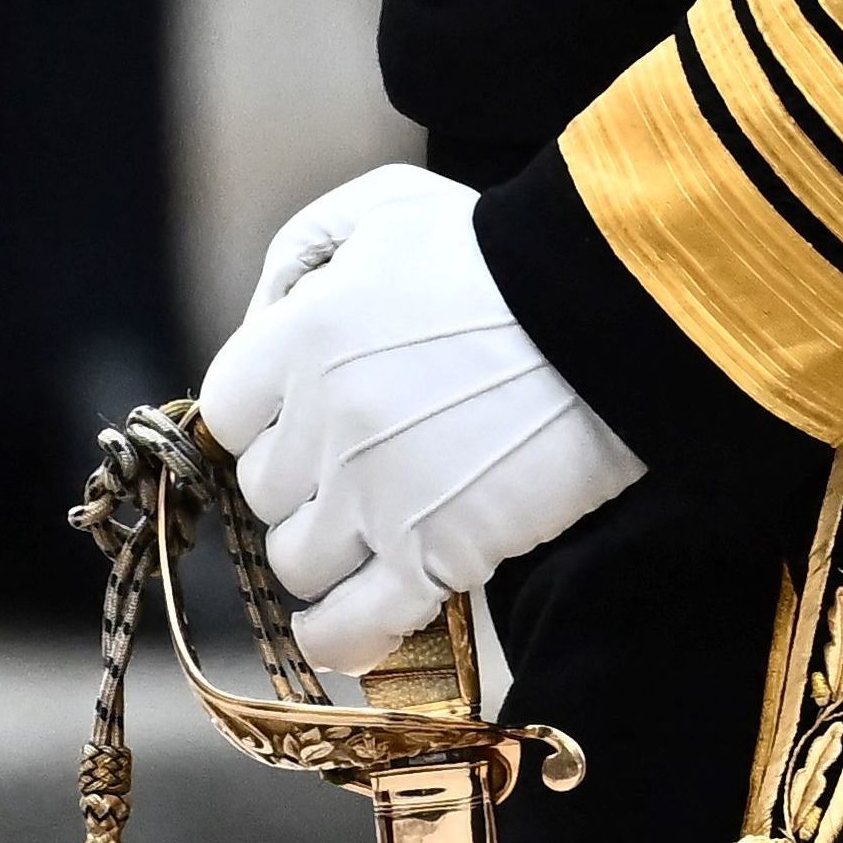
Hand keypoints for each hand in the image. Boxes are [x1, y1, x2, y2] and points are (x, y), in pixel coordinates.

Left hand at [191, 171, 642, 678]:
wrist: (615, 308)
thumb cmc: (502, 247)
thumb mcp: (387, 205)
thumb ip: (302, 252)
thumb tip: (262, 323)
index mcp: (302, 335)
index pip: (227, 409)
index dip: (266, 417)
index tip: (306, 418)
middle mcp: (322, 422)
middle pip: (264, 489)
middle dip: (305, 479)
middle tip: (367, 460)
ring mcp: (374, 497)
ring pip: (298, 559)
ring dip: (330, 549)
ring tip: (381, 525)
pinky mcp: (434, 556)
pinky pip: (350, 627)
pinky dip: (338, 638)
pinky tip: (341, 629)